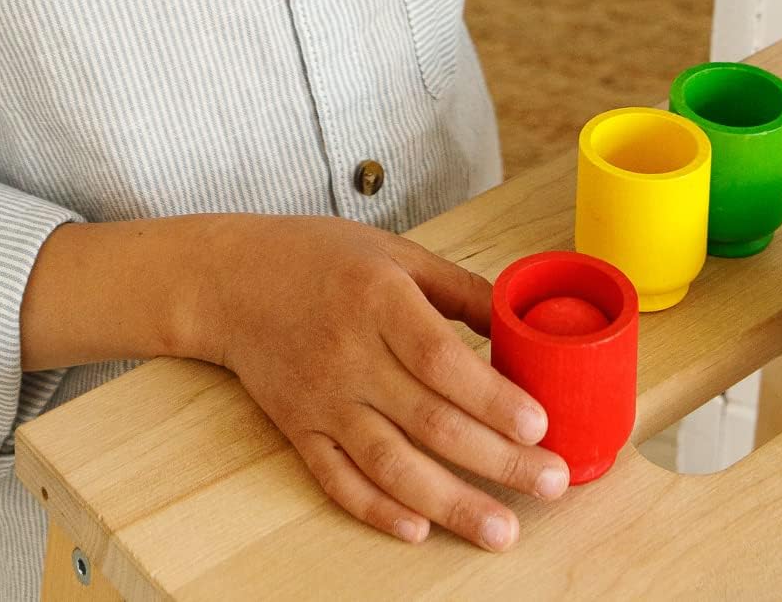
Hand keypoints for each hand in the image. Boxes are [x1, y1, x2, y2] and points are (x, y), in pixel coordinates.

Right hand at [181, 215, 568, 549]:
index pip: (440, 359)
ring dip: (450, 503)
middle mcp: (349, 355)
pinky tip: (419, 529)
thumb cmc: (321, 257)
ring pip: (390, 463)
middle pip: (429, 420)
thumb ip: (458, 288)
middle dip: (497, 459)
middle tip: (551, 482)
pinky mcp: (299, 429)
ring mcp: (321, 399)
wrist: (231, 280)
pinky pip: (338, 480)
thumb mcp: (396, 252)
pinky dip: (377, 509)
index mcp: (379, 300)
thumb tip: (519, 325)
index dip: (490, 397)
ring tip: (501, 529)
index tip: (538, 424)